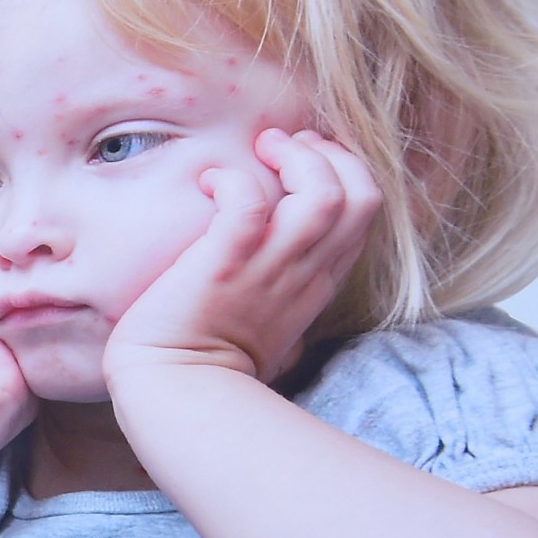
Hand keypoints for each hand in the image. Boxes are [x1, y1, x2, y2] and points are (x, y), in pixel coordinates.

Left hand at [105, 128, 380, 390]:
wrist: (174, 392)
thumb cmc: (210, 365)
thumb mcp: (269, 331)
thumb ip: (282, 301)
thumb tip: (284, 304)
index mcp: (316, 283)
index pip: (362, 213)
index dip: (347, 173)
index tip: (309, 160)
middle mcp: (302, 272)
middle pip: (361, 196)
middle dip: (332, 156)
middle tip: (286, 145)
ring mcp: (267, 268)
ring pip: (322, 194)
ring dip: (297, 158)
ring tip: (262, 148)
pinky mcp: (223, 264)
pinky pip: (247, 205)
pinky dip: (233, 180)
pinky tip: (208, 180)